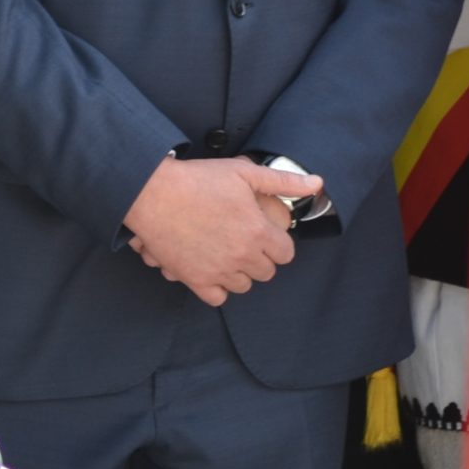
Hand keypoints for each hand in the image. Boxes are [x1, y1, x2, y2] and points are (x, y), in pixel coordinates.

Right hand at [122, 156, 317, 306]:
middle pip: (266, 272)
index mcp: (259, 231)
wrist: (151, 192)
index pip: (286, 254)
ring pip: (244, 285)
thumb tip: (317, 184)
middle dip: (259, 258)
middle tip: (242, 240)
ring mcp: (219, 270)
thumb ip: (282, 181)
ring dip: (239, 272)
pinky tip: (210, 269)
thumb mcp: (243, 172)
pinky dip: (217, 287)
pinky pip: (217, 297)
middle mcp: (243, 255)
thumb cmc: (197, 179)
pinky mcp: (195, 279)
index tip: (263, 234)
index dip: (276, 243)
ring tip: (225, 253)